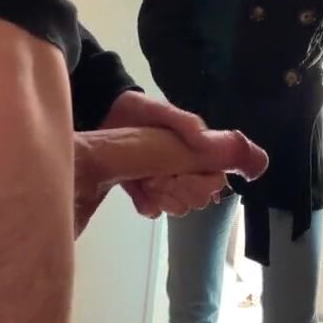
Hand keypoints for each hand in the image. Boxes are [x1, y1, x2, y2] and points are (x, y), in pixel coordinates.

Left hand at [101, 91, 232, 217]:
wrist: (107, 116)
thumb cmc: (140, 112)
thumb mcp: (162, 111)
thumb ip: (186, 123)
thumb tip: (206, 141)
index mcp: (197, 155)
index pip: (215, 182)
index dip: (201, 184)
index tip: (181, 174)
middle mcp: (187, 174)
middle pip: (199, 200)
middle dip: (179, 191)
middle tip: (158, 175)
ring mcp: (167, 187)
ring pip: (179, 209)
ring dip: (163, 197)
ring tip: (146, 180)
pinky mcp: (146, 195)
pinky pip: (153, 211)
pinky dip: (145, 203)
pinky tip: (137, 188)